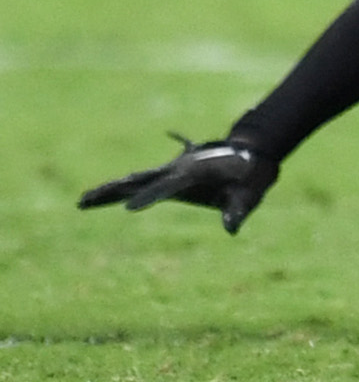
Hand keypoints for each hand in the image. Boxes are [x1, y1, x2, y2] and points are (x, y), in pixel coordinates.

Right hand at [78, 136, 277, 232]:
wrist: (253, 152)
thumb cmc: (252, 176)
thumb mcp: (250, 193)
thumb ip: (239, 209)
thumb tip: (232, 229)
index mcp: (193, 174)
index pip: (166, 188)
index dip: (149, 197)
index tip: (130, 208)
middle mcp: (177, 170)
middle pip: (138, 181)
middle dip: (112, 192)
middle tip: (83, 201)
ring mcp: (171, 171)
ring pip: (134, 180)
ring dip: (109, 190)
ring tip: (82, 201)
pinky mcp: (170, 175)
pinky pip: (141, 183)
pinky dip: (122, 188)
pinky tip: (104, 194)